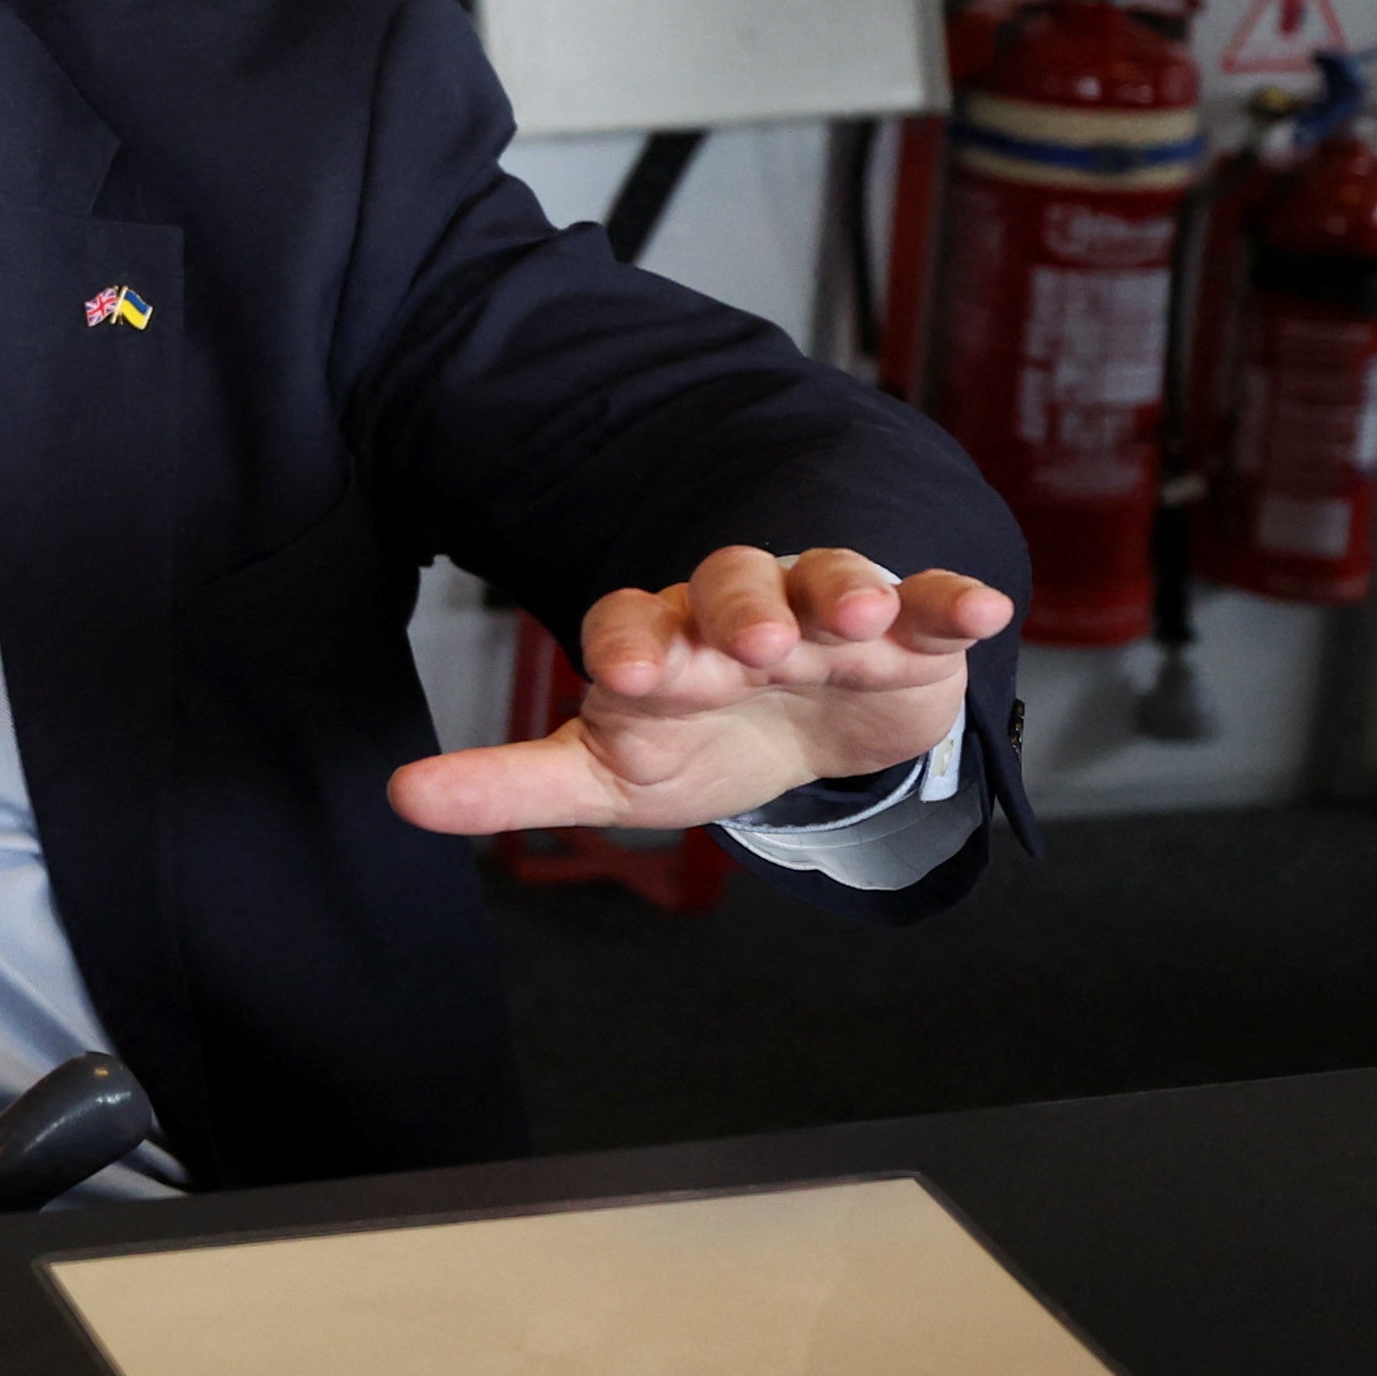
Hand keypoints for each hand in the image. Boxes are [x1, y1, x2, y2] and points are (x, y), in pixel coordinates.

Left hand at [389, 547, 1011, 837]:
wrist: (803, 731)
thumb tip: (400, 797)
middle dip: (737, 609)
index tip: (625, 673)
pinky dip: (948, 597)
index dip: (630, 642)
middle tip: (751, 645)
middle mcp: (736, 612)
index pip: (631, 624)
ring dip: (839, 590)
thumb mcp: (607, 774)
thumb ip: (509, 783)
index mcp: (658, 643)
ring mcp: (822, 615)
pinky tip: (977, 607)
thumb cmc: (695, 741)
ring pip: (824, 578)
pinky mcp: (906, 631)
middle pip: (727, 586)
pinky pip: (926, 598)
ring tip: (854, 617)